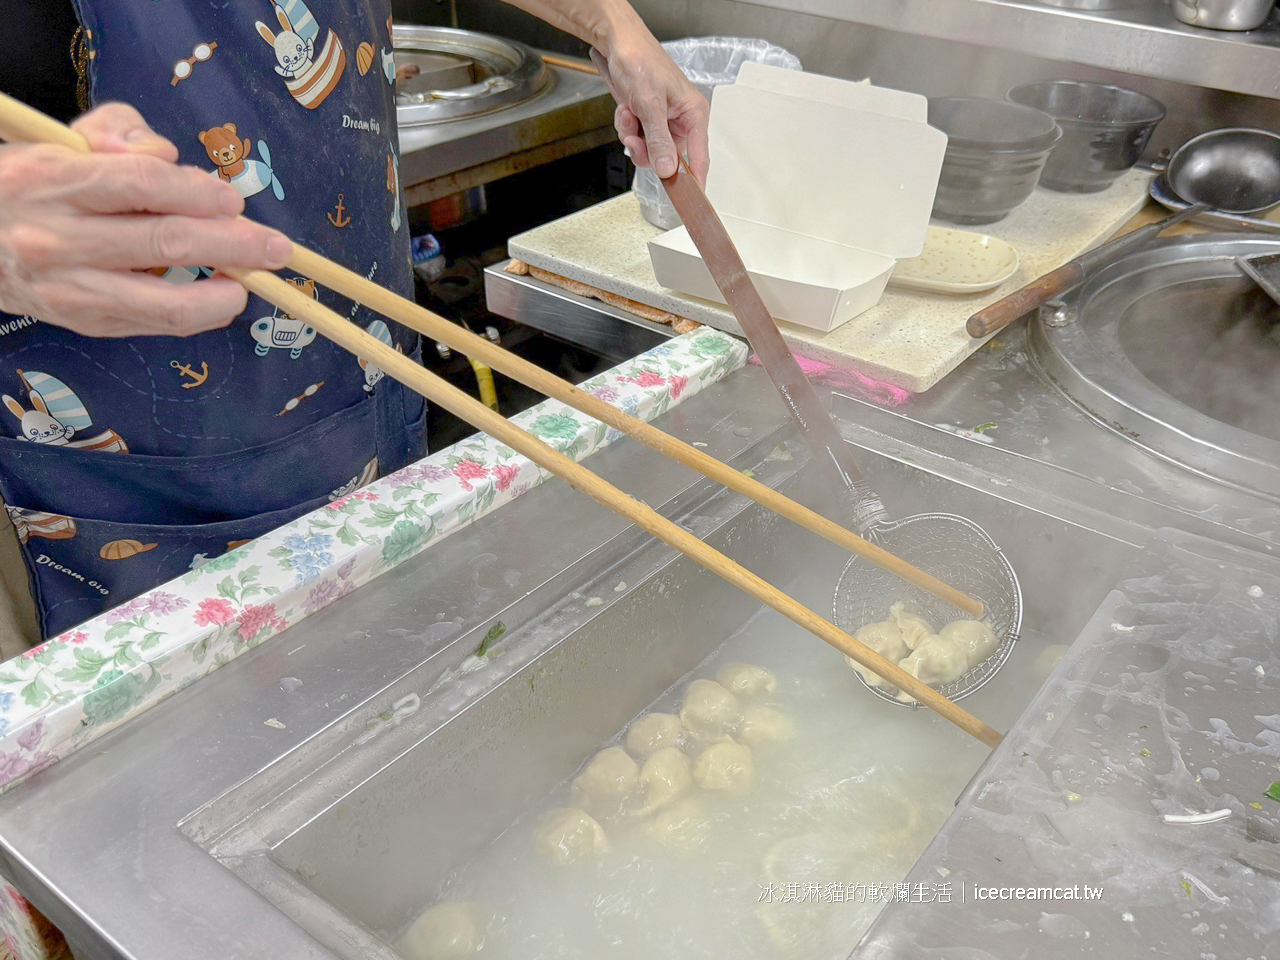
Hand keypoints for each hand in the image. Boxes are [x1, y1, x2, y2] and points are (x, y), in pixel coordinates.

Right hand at [0, 103, 292, 337]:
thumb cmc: (37, 183)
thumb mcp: (66, 140)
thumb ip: (121, 132)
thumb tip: (170, 156)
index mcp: (51, 179)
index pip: (142, 182)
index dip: (198, 192)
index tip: (233, 200)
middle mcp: (56, 238)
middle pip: (165, 242)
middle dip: (233, 244)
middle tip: (275, 246)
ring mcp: (70, 289)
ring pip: (167, 302)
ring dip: (225, 293)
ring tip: (255, 278)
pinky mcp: (86, 323)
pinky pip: (157, 324)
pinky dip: (201, 313)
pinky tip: (224, 298)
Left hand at [589, 19, 708, 182]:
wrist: (618, 45)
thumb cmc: (641, 61)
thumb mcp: (650, 103)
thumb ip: (659, 139)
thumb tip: (667, 168)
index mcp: (694, 114)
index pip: (699, 158)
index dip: (693, 182)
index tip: (690, 202)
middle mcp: (682, 121)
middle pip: (668, 159)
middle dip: (646, 150)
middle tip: (634, 139)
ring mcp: (663, 122)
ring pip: (649, 151)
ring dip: (633, 138)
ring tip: (628, 115)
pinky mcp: (648, 120)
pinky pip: (638, 140)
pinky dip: (627, 129)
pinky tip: (626, 111)